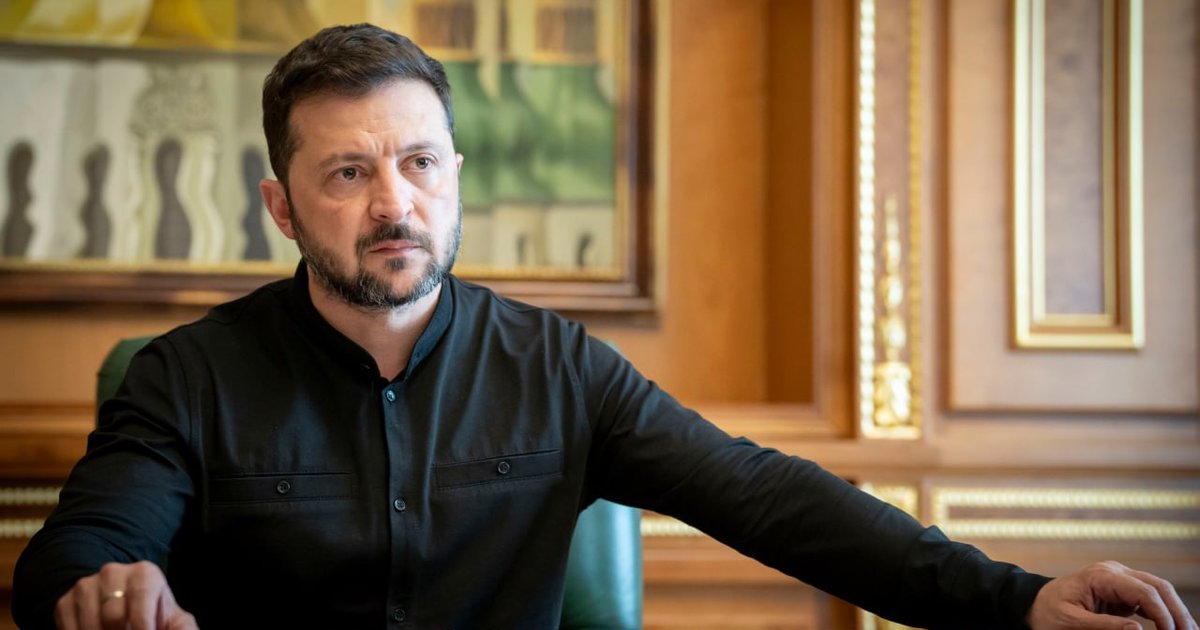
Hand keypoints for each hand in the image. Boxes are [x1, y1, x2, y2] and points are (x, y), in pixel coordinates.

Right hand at [55, 560, 197, 629]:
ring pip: (89, 625)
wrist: (125, 606)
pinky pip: (69, 629)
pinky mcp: (64, 601)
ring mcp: (86, 585)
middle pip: (113, 618)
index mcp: (145, 573)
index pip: (140, 611)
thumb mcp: (175, 621)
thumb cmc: (154, 616)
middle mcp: (113, 572)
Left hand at [1028, 561, 1197, 629]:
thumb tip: (1137, 628)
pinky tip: (1172, 628)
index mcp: (1101, 575)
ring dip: (1174, 611)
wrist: (1034, 603)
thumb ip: (1103, 625)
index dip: (1163, 614)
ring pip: (1158, 591)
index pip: (1144, 591)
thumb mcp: (1071, 622)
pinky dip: (1163, 613)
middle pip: (1158, 587)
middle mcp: (1114, 572)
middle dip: (1177, 611)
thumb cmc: (1048, 612)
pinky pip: (1149, 600)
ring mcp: (1119, 580)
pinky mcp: (1121, 591)